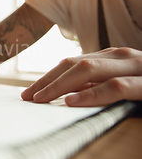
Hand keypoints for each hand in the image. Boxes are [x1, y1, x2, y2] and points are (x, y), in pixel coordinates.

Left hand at [21, 47, 141, 106]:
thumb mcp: (123, 82)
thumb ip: (98, 85)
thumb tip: (66, 94)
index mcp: (113, 57)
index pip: (72, 64)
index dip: (48, 77)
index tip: (28, 92)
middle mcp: (122, 57)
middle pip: (75, 65)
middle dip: (47, 80)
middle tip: (27, 97)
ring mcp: (135, 67)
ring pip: (89, 70)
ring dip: (61, 85)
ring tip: (41, 98)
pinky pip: (115, 87)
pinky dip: (91, 94)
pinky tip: (72, 101)